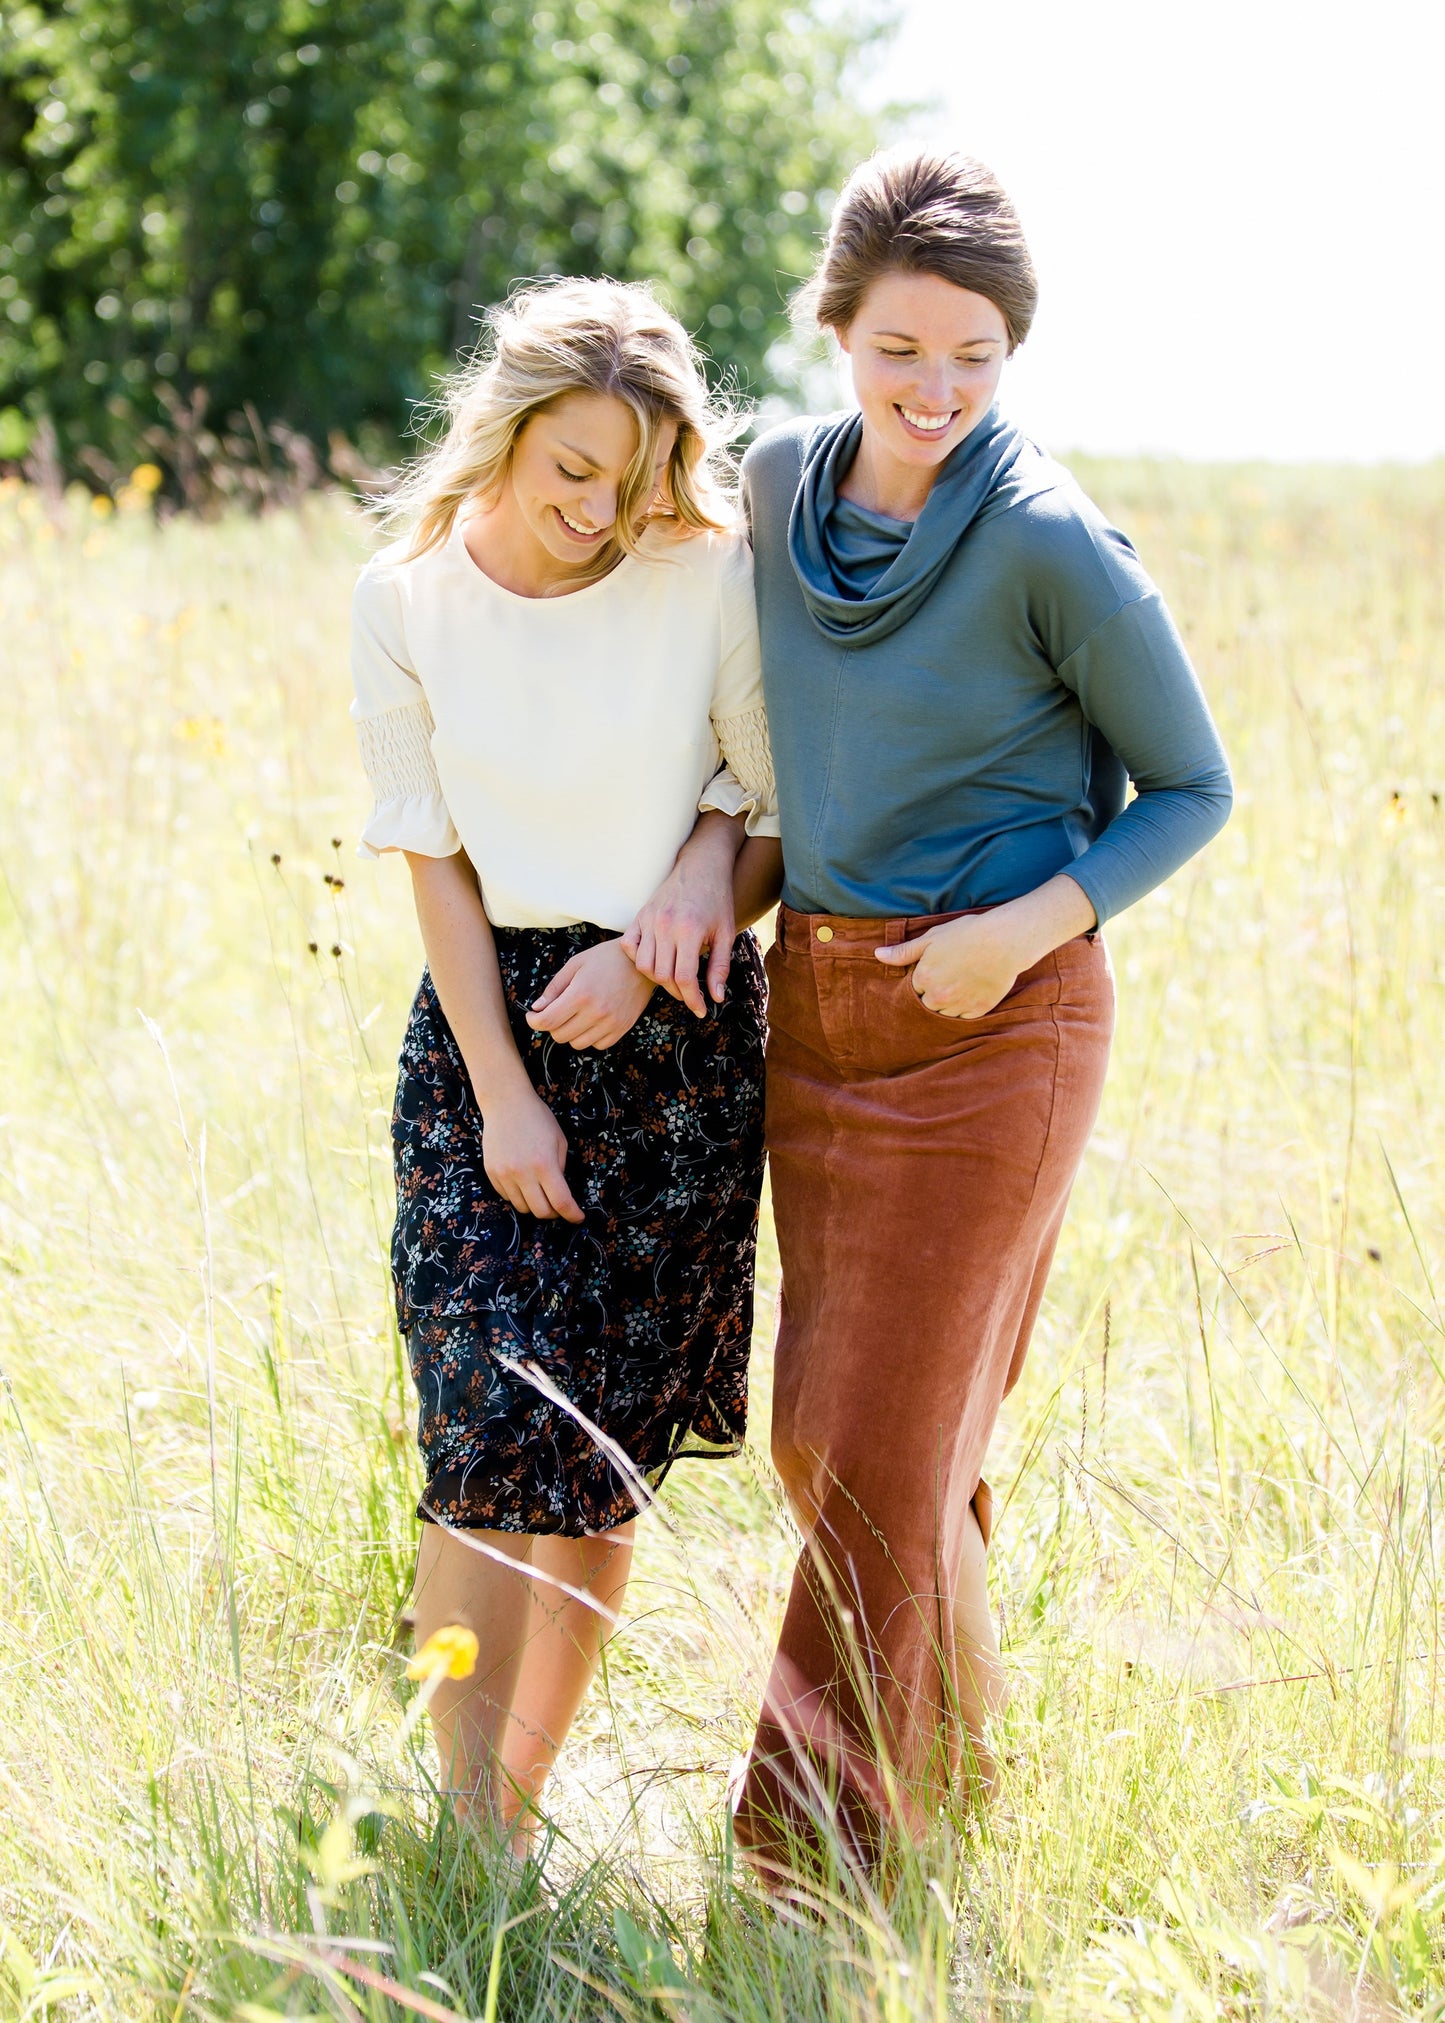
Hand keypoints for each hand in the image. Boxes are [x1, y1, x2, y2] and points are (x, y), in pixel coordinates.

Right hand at [481, 1083, 584, 1221]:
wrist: (505, 1103)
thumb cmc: (538, 1118)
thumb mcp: (559, 1141)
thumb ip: (560, 1169)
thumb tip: (559, 1193)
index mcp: (544, 1164)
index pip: (561, 1201)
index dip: (572, 1214)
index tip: (578, 1218)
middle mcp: (522, 1173)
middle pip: (540, 1212)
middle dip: (554, 1213)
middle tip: (559, 1206)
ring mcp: (504, 1174)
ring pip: (522, 1207)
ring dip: (535, 1205)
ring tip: (540, 1192)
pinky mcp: (491, 1173)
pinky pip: (507, 1197)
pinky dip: (518, 1196)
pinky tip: (523, 1182)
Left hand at [525, 937, 654, 1049]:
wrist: (641, 964)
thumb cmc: (606, 959)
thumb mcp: (575, 964)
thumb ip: (554, 988)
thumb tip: (537, 1008)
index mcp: (580, 994)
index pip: (547, 1021)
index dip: (534, 1021)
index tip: (533, 1016)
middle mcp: (595, 1012)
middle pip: (559, 1035)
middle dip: (552, 1025)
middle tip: (556, 1012)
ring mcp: (610, 1023)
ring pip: (577, 1044)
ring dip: (570, 1033)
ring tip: (575, 1016)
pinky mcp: (622, 1029)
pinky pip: (597, 1045)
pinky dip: (590, 1037)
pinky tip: (591, 1022)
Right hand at [621, 820, 739, 1017]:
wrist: (701, 866)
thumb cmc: (718, 900)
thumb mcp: (726, 934)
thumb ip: (720, 967)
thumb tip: (716, 997)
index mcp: (690, 930)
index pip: (684, 977)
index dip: (692, 999)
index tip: (700, 1010)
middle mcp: (666, 926)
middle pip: (662, 975)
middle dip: (678, 992)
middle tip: (690, 994)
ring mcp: (649, 920)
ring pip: (644, 965)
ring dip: (658, 979)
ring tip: (674, 980)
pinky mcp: (640, 915)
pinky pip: (629, 946)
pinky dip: (638, 959)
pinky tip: (654, 962)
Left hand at [873, 912, 1026, 1018]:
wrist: (1004, 940)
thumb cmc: (967, 934)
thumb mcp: (931, 938)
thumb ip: (903, 951)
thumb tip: (877, 955)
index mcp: (923, 979)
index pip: (914, 990)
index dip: (925, 979)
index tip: (937, 970)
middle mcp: (938, 997)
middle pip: (928, 1005)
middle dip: (935, 994)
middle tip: (951, 977)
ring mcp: (959, 1006)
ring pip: (945, 1014)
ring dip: (949, 1004)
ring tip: (962, 984)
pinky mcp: (978, 1010)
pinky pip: (965, 1018)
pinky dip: (966, 1008)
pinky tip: (973, 991)